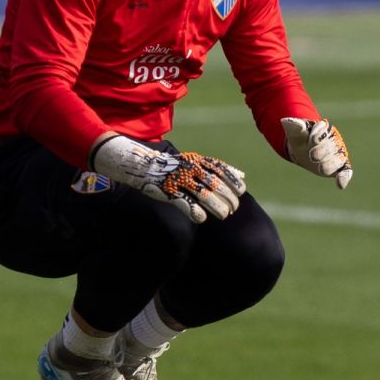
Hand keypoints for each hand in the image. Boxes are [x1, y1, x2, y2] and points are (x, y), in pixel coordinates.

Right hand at [90, 135, 246, 223]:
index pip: (219, 169)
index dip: (231, 180)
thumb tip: (242, 175)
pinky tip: (202, 219)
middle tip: (233, 208)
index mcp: (194, 160)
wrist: (136, 162)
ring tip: (224, 215)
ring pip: (200, 192)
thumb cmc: (167, 165)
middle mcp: (187, 168)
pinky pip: (181, 201)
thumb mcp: (193, 162)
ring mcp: (175, 179)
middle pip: (213, 182)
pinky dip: (193, 210)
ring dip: (214, 205)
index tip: (242, 191)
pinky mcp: (164, 190)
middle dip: (226, 195)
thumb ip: (216, 169)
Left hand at [282, 117, 352, 188]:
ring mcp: (338, 154)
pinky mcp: (339, 166)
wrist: (303, 149)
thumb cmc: (300, 139)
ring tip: (321, 168)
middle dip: (321, 152)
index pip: (324, 132)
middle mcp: (335, 140)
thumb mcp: (295, 132)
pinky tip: (340, 185)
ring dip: (329, 165)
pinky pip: (345, 171)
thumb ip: (294, 127)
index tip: (310, 140)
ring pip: (338, 159)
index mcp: (325, 129)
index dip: (316, 137)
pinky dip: (344, 177)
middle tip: (312, 156)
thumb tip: (285, 121)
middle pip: (331, 147)